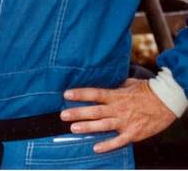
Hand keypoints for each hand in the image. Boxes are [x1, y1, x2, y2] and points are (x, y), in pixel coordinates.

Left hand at [60, 78, 176, 152]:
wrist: (167, 102)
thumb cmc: (148, 91)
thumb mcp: (129, 83)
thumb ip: (116, 85)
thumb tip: (106, 82)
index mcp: (116, 95)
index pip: (94, 93)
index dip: (80, 94)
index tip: (66, 94)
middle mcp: (118, 109)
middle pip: (94, 111)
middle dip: (78, 113)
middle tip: (63, 115)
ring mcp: (125, 122)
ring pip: (103, 125)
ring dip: (87, 127)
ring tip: (73, 128)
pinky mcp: (134, 133)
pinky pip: (119, 141)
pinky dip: (107, 145)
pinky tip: (96, 147)